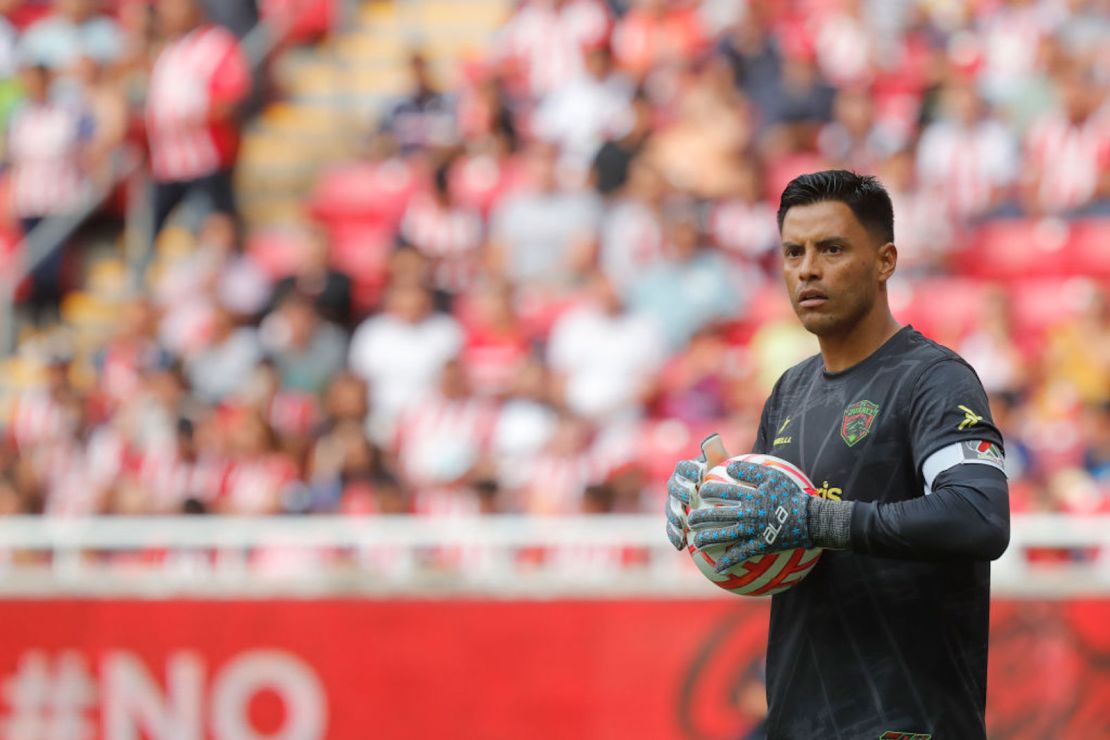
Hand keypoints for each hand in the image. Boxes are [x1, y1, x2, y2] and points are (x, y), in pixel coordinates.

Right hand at [665, 434, 728, 550]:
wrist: (725, 499)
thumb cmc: (726, 480)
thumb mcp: (724, 467)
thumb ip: (717, 453)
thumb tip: (712, 439)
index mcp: (686, 471)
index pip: (683, 467)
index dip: (688, 470)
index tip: (699, 474)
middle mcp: (677, 486)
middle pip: (674, 487)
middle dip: (680, 492)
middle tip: (690, 497)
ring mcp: (675, 504)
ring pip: (670, 509)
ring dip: (674, 516)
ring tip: (682, 524)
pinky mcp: (676, 522)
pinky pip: (672, 529)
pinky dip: (674, 536)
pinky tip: (680, 545)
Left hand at [687, 460, 812, 571]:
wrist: (810, 520)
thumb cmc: (791, 495)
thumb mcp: (773, 476)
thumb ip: (750, 470)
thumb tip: (729, 466)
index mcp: (751, 496)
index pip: (723, 491)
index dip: (708, 491)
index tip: (700, 493)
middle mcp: (749, 514)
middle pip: (718, 515)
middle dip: (700, 517)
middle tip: (690, 518)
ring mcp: (754, 531)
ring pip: (725, 535)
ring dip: (708, 539)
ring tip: (697, 542)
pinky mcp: (760, 546)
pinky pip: (742, 555)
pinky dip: (729, 562)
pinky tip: (718, 568)